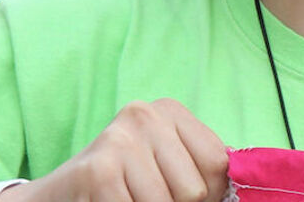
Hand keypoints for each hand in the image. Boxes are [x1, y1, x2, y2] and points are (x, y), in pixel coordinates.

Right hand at [0, 99, 228, 201]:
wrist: (59, 194)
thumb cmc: (124, 184)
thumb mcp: (167, 164)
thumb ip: (202, 169)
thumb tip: (245, 186)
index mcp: (171, 110)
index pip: (219, 163)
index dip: (207, 193)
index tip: (180, 191)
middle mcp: (146, 113)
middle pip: (195, 189)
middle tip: (144, 195)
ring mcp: (121, 137)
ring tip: (126, 197)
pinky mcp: (99, 168)